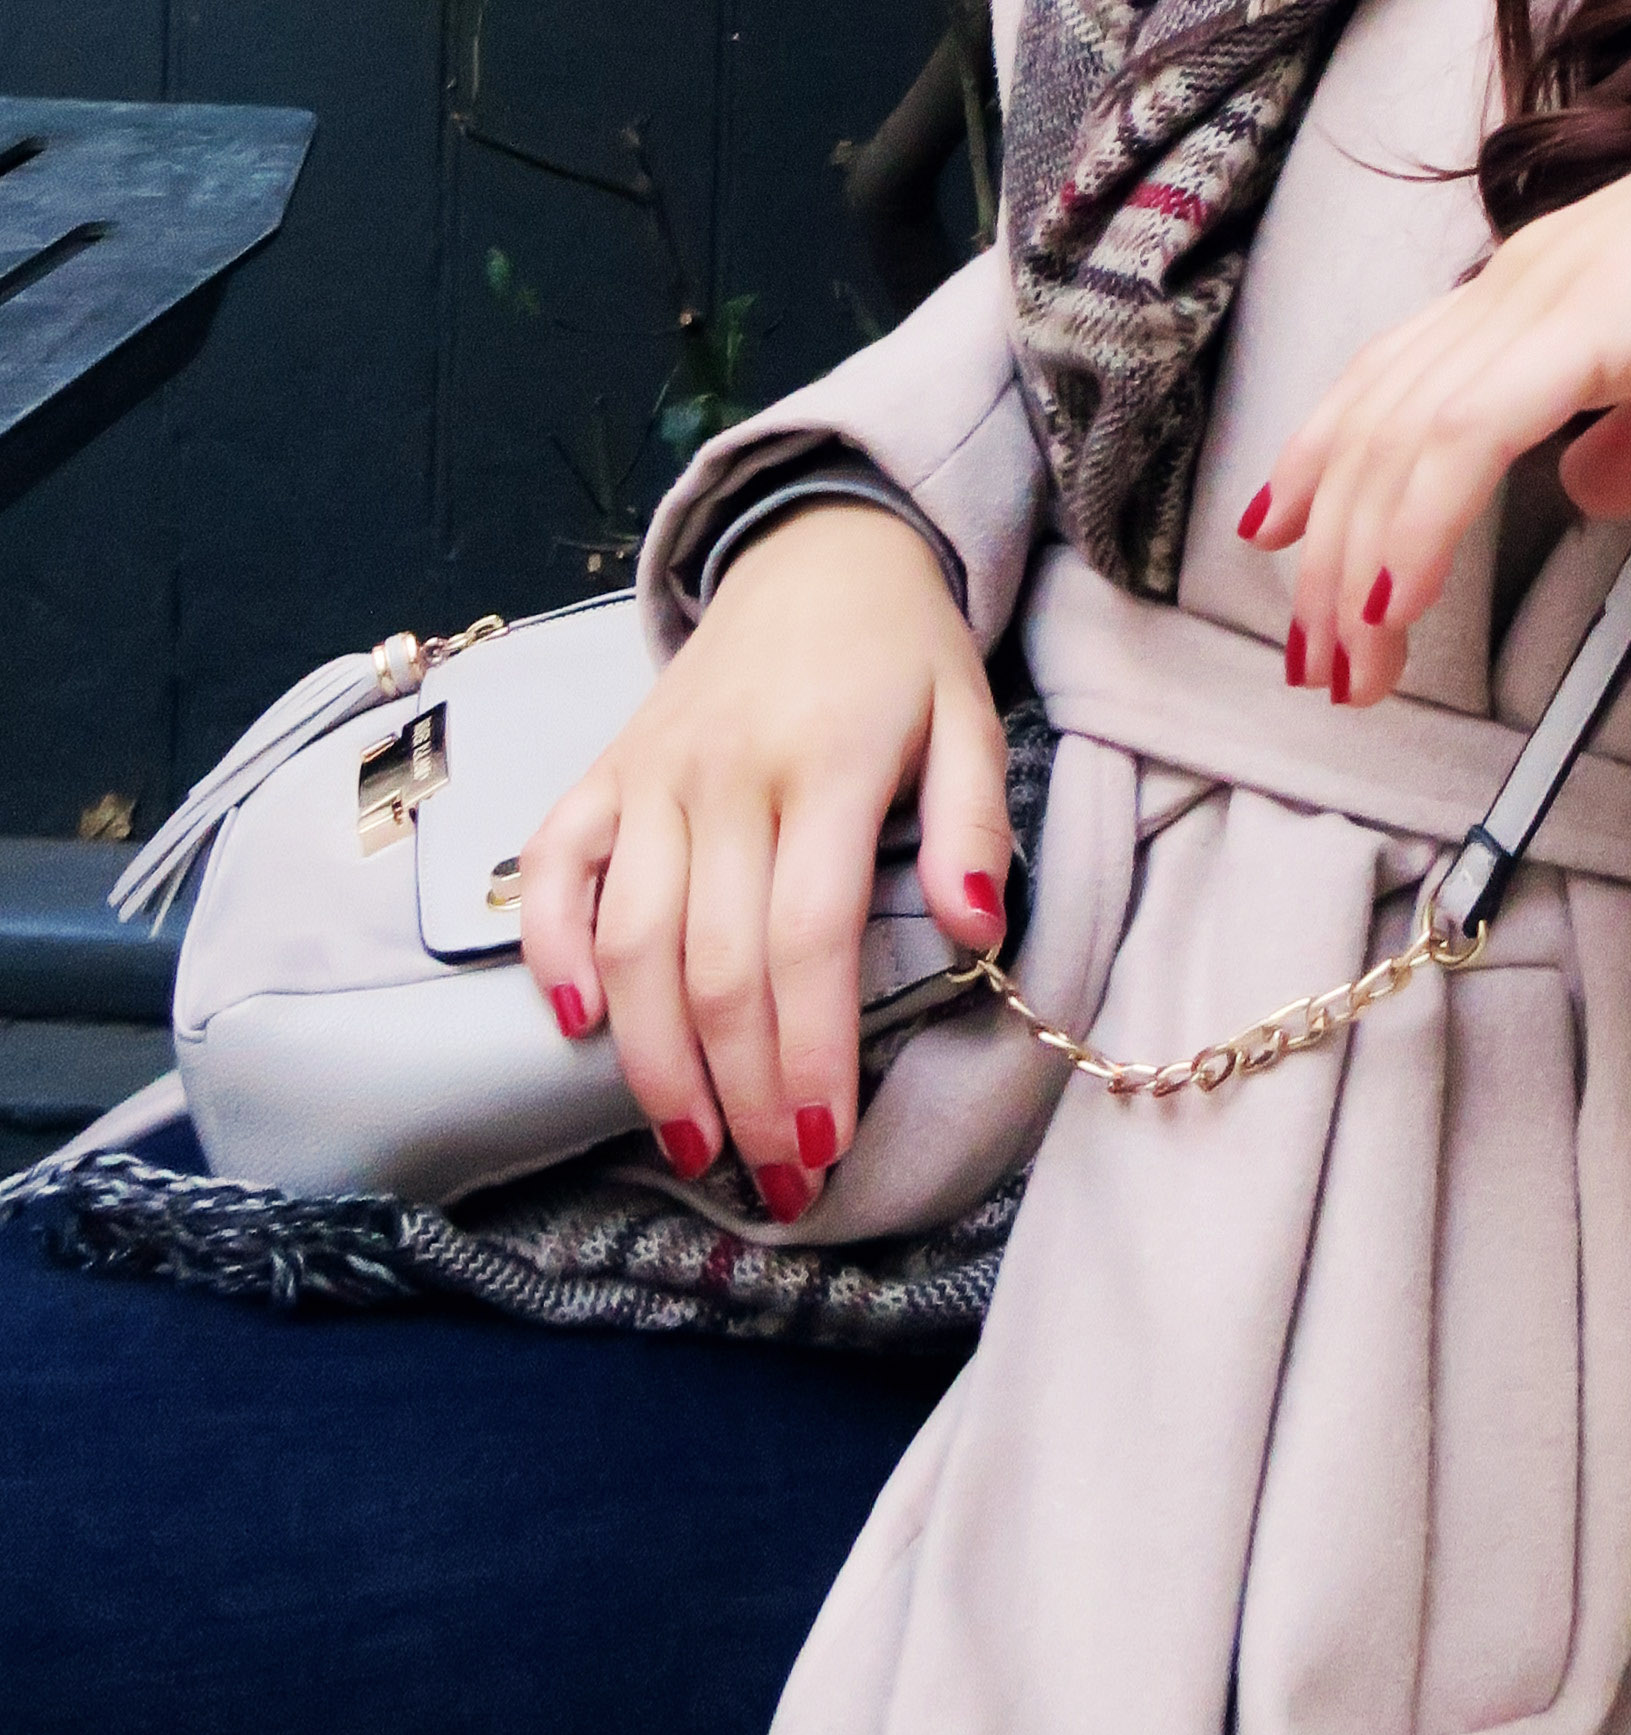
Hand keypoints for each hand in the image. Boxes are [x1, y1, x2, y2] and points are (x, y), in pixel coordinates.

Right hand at [514, 503, 1007, 1208]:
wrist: (819, 551)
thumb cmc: (903, 656)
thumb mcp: (970, 719)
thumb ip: (976, 824)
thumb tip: (974, 933)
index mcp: (831, 763)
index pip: (811, 938)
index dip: (810, 1055)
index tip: (825, 1149)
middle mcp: (728, 773)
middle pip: (718, 962)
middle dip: (741, 1092)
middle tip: (772, 1183)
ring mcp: (655, 771)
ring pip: (630, 938)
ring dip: (652, 1058)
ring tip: (691, 1145)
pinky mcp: (605, 768)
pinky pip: (554, 863)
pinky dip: (550, 945)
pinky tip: (572, 1025)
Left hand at [1246, 27, 1630, 710]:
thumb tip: (1582, 495)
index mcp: (1544, 286)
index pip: (1398, 376)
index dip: (1329, 460)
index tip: (1287, 547)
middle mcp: (1522, 281)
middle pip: (1379, 420)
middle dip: (1329, 551)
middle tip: (1318, 663)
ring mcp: (1548, 293)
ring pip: (1403, 436)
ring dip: (1359, 562)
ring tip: (1350, 666)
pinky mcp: (1589, 321)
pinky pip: (1467, 435)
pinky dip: (1416, 522)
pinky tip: (1393, 600)